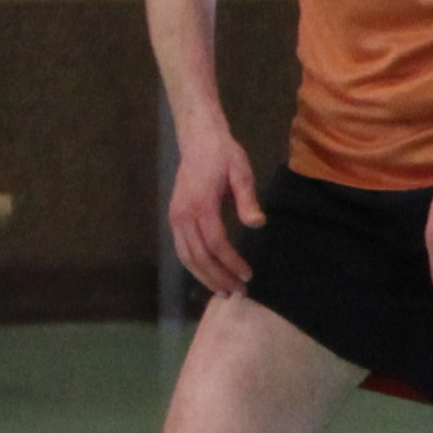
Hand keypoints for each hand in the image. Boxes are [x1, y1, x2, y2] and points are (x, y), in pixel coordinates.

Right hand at [167, 122, 262, 296]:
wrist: (199, 140)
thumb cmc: (224, 156)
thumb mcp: (241, 173)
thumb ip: (247, 200)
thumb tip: (258, 224)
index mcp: (200, 204)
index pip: (215, 242)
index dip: (231, 262)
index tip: (248, 275)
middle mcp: (183, 214)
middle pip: (199, 255)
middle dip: (219, 277)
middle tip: (238, 292)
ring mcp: (175, 217)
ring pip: (186, 256)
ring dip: (205, 277)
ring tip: (224, 291)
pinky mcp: (175, 218)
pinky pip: (182, 249)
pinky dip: (194, 266)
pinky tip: (209, 276)